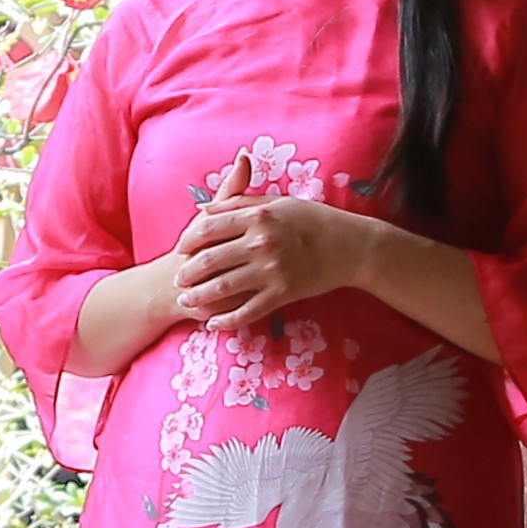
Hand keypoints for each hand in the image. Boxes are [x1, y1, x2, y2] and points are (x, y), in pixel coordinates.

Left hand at [175, 190, 372, 334]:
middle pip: (209, 260)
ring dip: (199, 297)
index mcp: (257, 217)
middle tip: (176, 280)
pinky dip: (227, 321)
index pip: (208, 228)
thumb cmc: (313, 220)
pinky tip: (213, 325)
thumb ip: (241, 204)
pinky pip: (247, 312)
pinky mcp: (282, 294)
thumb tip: (205, 209)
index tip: (180, 249)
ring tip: (186, 302)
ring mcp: (271, 271)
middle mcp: (260, 243)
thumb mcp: (278, 203)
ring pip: (222, 288)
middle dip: (187, 273)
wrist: (350, 246)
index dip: (188, 240)